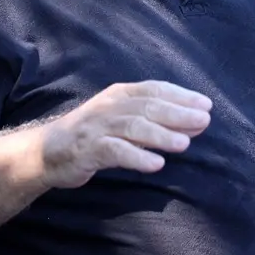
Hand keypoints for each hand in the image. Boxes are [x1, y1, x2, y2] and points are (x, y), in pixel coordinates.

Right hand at [36, 81, 212, 188]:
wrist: (48, 151)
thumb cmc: (94, 133)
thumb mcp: (123, 120)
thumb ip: (155, 121)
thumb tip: (195, 124)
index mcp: (121, 93)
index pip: (155, 89)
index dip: (181, 96)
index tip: (206, 105)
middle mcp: (110, 106)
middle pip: (149, 106)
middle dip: (178, 113)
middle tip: (204, 121)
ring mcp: (98, 127)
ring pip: (134, 127)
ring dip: (161, 135)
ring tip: (185, 143)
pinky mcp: (88, 149)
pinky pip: (116, 152)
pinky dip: (137, 157)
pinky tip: (156, 164)